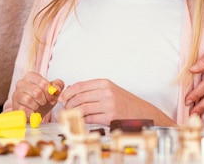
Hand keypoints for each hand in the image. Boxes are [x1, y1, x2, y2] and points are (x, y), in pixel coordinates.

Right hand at [11, 71, 63, 117]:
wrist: (33, 113)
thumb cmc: (42, 99)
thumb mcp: (52, 91)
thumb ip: (58, 86)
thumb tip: (56, 88)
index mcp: (31, 76)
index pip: (42, 83)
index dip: (49, 93)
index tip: (52, 99)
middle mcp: (21, 83)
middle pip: (36, 92)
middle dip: (43, 100)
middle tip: (44, 103)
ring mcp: (16, 94)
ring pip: (29, 100)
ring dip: (36, 106)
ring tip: (37, 106)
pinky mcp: (14, 105)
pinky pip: (23, 109)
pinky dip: (30, 112)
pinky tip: (32, 112)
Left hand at [59, 79, 174, 126]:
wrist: (141, 112)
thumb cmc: (124, 102)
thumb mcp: (110, 90)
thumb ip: (93, 89)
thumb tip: (71, 91)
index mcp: (105, 83)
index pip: (80, 85)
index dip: (67, 92)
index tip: (61, 97)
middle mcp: (106, 92)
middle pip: (79, 97)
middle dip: (68, 103)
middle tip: (64, 107)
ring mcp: (108, 105)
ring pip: (82, 108)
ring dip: (73, 112)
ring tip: (70, 114)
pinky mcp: (110, 117)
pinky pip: (90, 118)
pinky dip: (82, 119)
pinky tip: (80, 119)